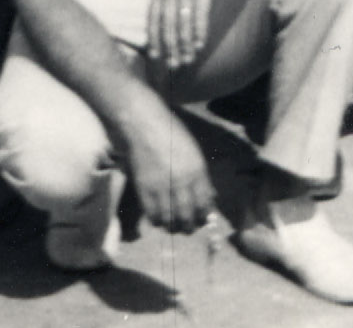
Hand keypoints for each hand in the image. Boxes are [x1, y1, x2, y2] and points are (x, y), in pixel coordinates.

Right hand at [123, 99, 214, 232]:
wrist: (144, 125)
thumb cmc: (170, 133)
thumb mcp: (193, 151)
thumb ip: (200, 175)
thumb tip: (209, 196)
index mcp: (197, 170)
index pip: (205, 203)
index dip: (204, 215)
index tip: (202, 219)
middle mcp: (181, 182)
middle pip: (188, 215)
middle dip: (189, 226)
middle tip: (188, 227)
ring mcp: (162, 187)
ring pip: (170, 219)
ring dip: (173, 227)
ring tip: (173, 226)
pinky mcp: (144, 190)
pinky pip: (152, 214)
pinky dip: (156, 220)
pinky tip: (158, 218)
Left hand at [147, 0, 229, 71]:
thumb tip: (159, 7)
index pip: (153, 20)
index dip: (154, 40)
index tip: (156, 58)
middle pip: (167, 27)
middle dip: (170, 49)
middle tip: (173, 67)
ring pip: (183, 25)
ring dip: (185, 45)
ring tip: (187, 60)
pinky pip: (199, 17)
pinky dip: (199, 32)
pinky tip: (200, 45)